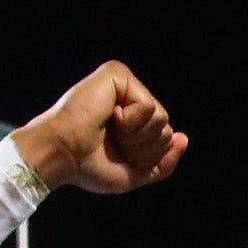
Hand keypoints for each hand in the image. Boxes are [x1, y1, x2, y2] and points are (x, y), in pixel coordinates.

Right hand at [13, 61, 188, 196]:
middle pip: (166, 128)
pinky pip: (150, 107)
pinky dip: (131, 122)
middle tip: (112, 142)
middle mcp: (129, 97)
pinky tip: (108, 117)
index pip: (164, 138)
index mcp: (131, 117)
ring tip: (109, 130)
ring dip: (136, 136)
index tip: (116, 152)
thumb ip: (163, 161)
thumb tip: (184, 138)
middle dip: (143, 147)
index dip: (146, 156)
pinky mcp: (118, 75)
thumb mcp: (134, 172)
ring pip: (162, 119)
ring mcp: (124, 84)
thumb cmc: (89, 165)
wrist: (63, 155)